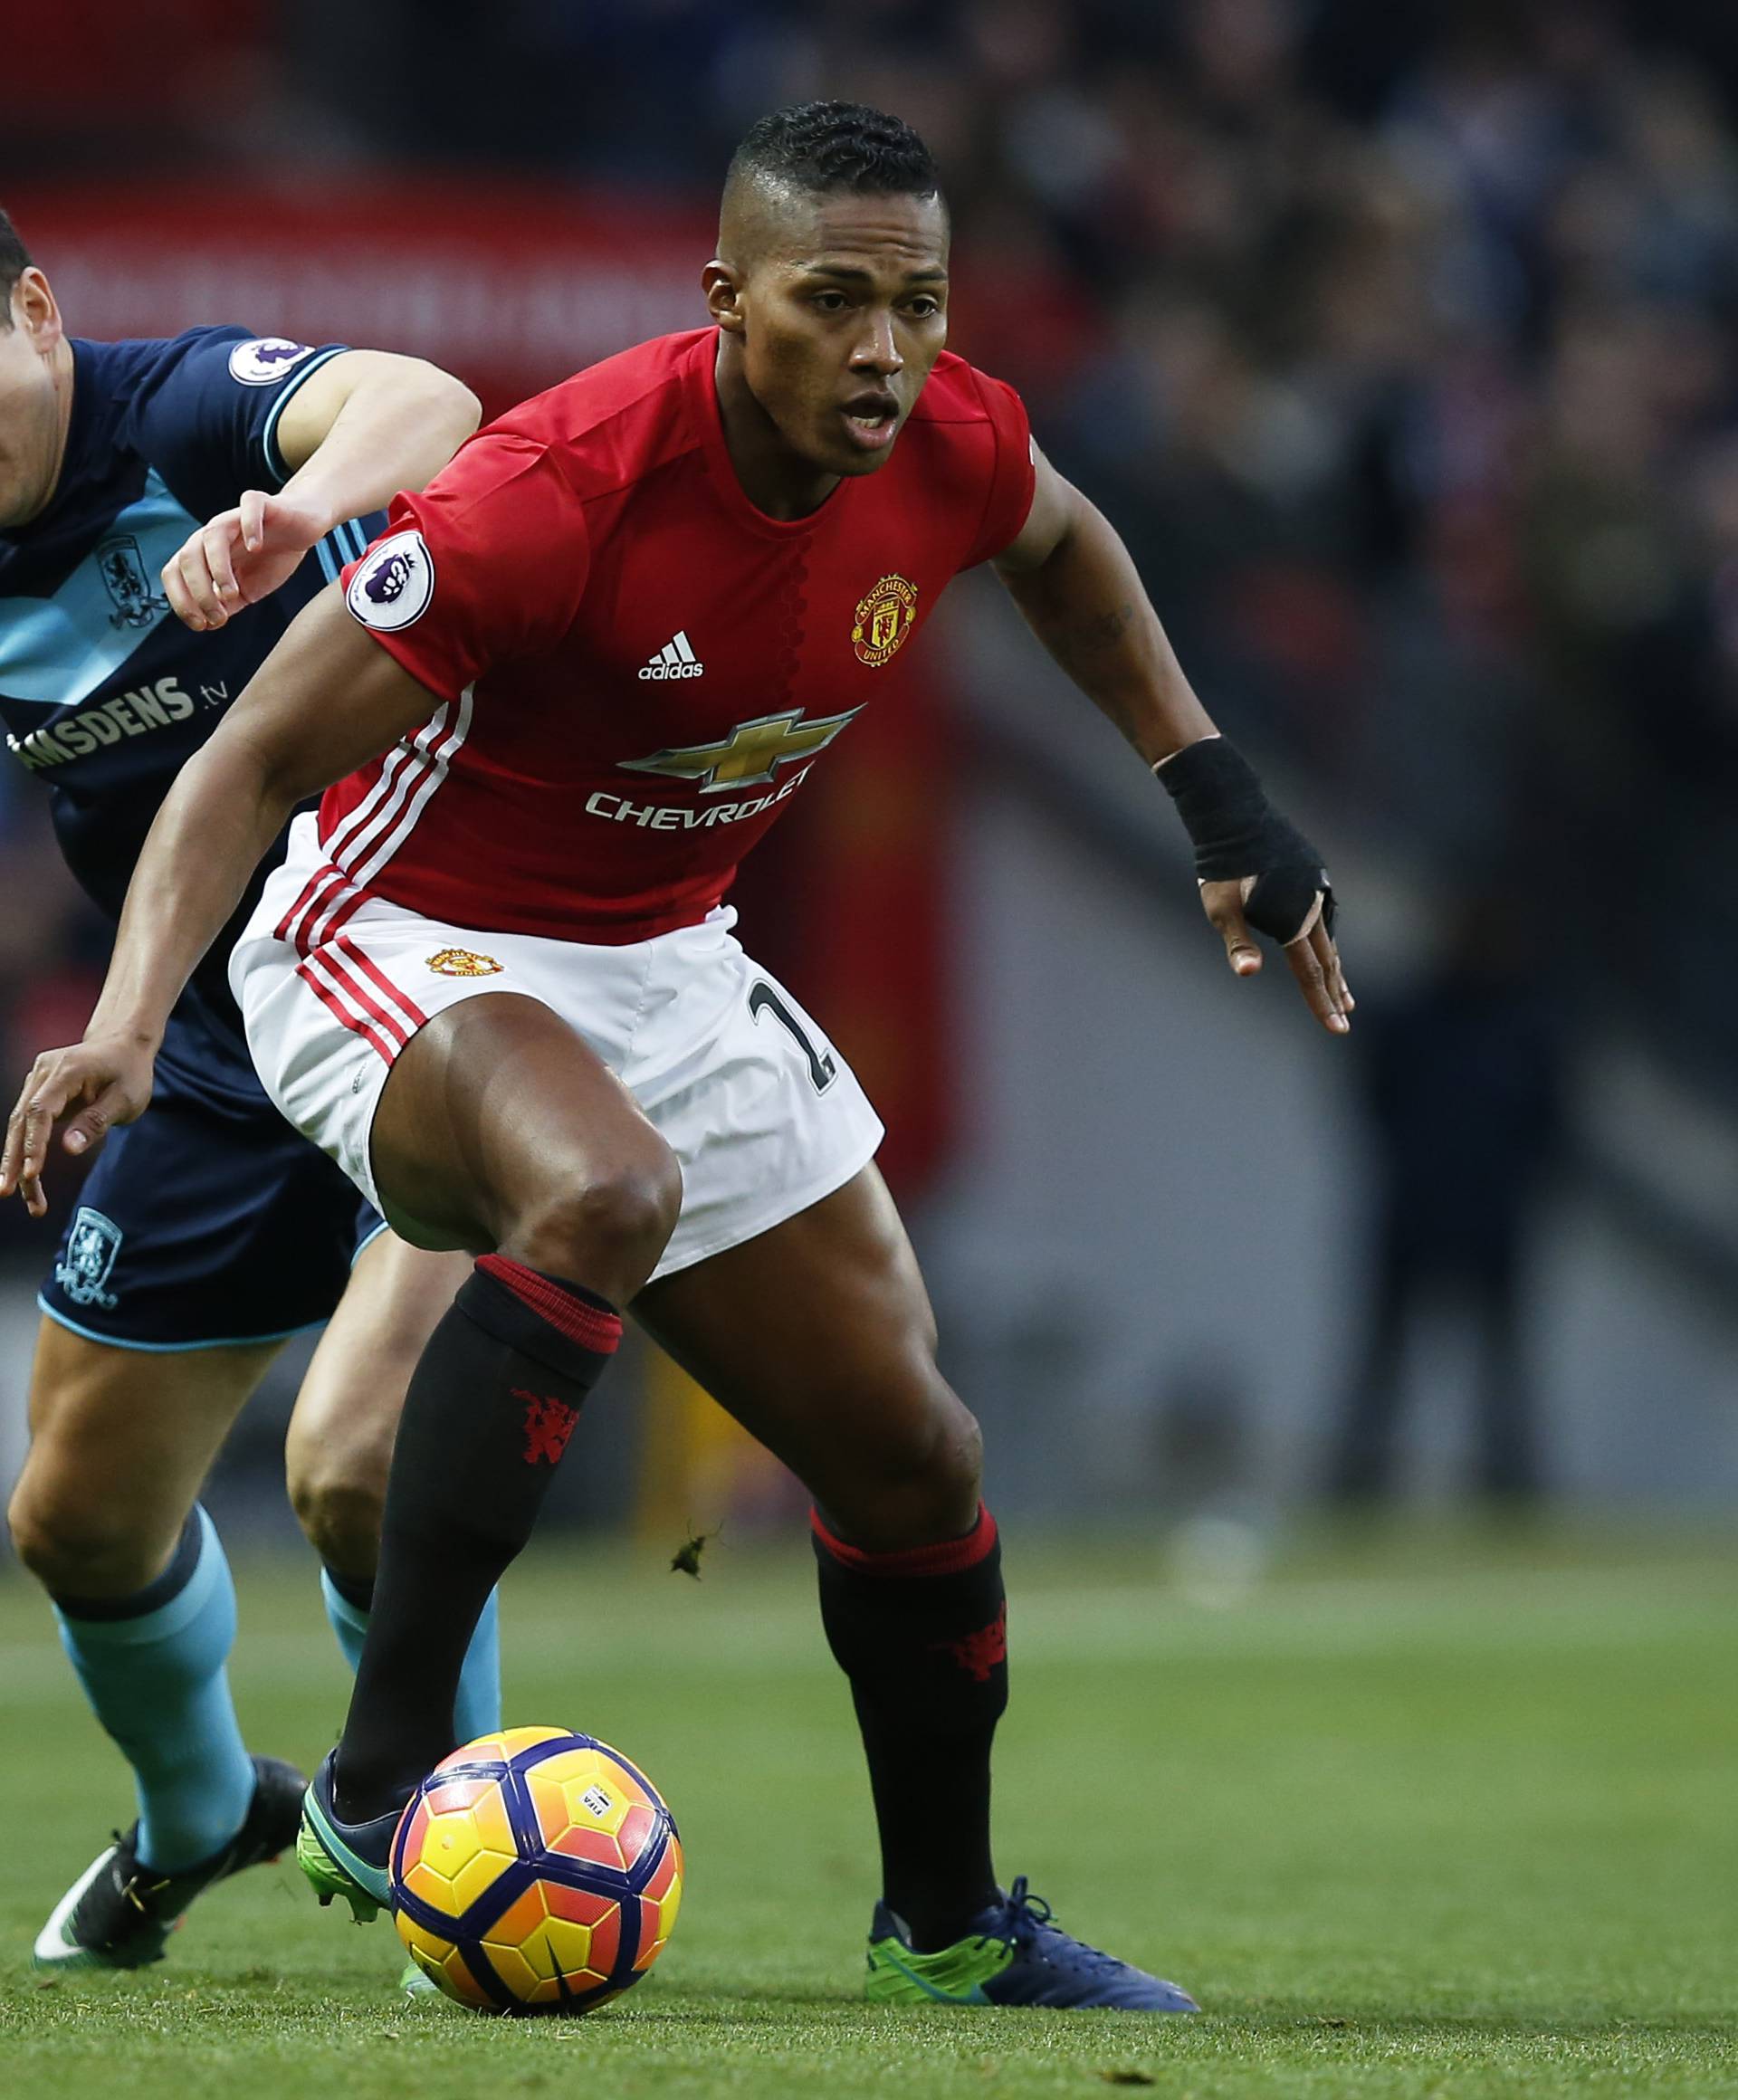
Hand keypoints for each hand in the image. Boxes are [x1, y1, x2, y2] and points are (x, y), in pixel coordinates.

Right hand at [0, 1036, 156, 1217]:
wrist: (123, 1045)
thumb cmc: (129, 1072)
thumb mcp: (126, 1098)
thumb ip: (96, 1122)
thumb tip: (69, 1149)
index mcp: (66, 1071)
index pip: (40, 1111)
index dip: (33, 1144)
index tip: (31, 1174)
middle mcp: (43, 1072)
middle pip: (20, 1120)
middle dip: (12, 1159)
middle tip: (6, 1192)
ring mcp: (37, 1080)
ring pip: (19, 1126)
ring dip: (18, 1163)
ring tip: (31, 1203)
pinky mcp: (37, 1092)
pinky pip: (27, 1124)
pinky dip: (27, 1152)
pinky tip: (28, 1181)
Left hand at [161, 490, 329, 631]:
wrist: (301, 528)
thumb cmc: (272, 557)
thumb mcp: (248, 589)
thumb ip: (227, 604)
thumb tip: (208, 624)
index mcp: (204, 554)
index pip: (175, 573)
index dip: (181, 601)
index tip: (201, 625)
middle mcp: (213, 534)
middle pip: (188, 557)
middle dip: (198, 591)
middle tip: (219, 617)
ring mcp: (235, 518)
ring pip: (212, 535)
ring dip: (217, 567)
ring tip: (233, 593)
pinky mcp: (261, 503)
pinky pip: (248, 507)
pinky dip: (249, 526)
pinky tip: (257, 548)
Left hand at [1200, 875, 1352, 1035]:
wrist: (1235, 816)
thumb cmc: (1222, 869)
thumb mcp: (1222, 909)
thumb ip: (1238, 943)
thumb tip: (1248, 974)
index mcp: (1292, 919)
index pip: (1310, 973)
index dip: (1322, 1003)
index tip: (1338, 1029)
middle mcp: (1313, 905)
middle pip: (1327, 960)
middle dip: (1335, 993)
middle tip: (1346, 1019)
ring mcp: (1317, 887)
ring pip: (1329, 938)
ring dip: (1335, 969)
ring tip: (1344, 994)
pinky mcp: (1314, 873)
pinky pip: (1325, 916)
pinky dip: (1327, 940)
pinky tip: (1325, 948)